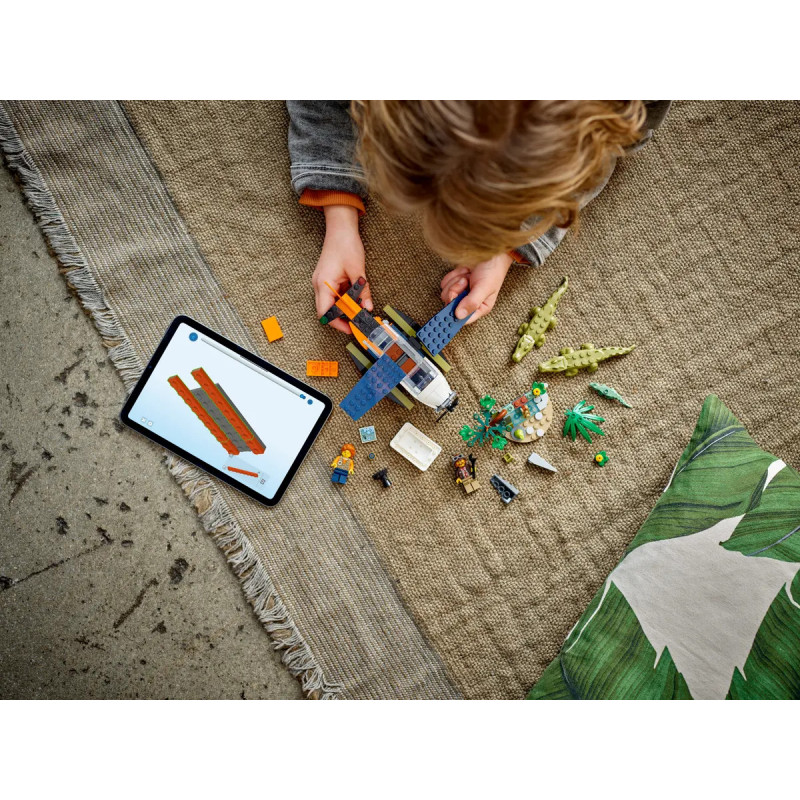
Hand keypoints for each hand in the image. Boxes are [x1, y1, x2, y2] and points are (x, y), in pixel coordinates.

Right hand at [312, 205, 373, 332]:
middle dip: (342, 318)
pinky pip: (335, 294)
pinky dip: (345, 299)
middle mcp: (320, 284)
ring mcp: (322, 281)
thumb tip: (367, 308)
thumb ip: (362, 291)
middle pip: (327, 310)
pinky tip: (356, 298)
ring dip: (345, 308)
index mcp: (324, 283)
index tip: (351, 329)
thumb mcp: (358, 270)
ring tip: (360, 310)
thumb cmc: (346, 244)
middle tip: (358, 322)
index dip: (337, 323)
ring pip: (332, 303)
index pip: (325, 312)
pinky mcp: (328, 279)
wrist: (340, 228)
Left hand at [439, 253, 512, 323]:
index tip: (448, 309)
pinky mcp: (455, 282)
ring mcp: (461, 292)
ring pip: (446, 293)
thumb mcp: (484, 288)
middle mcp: (469, 302)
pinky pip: (445, 283)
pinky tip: (464, 271)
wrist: (489, 251)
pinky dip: (453, 275)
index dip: (454, 314)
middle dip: (456, 291)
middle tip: (465, 282)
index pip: (463, 319)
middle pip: (450, 305)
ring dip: (456, 281)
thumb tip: (458, 316)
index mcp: (479, 308)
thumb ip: (472, 303)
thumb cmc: (492, 270)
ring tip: (468, 275)